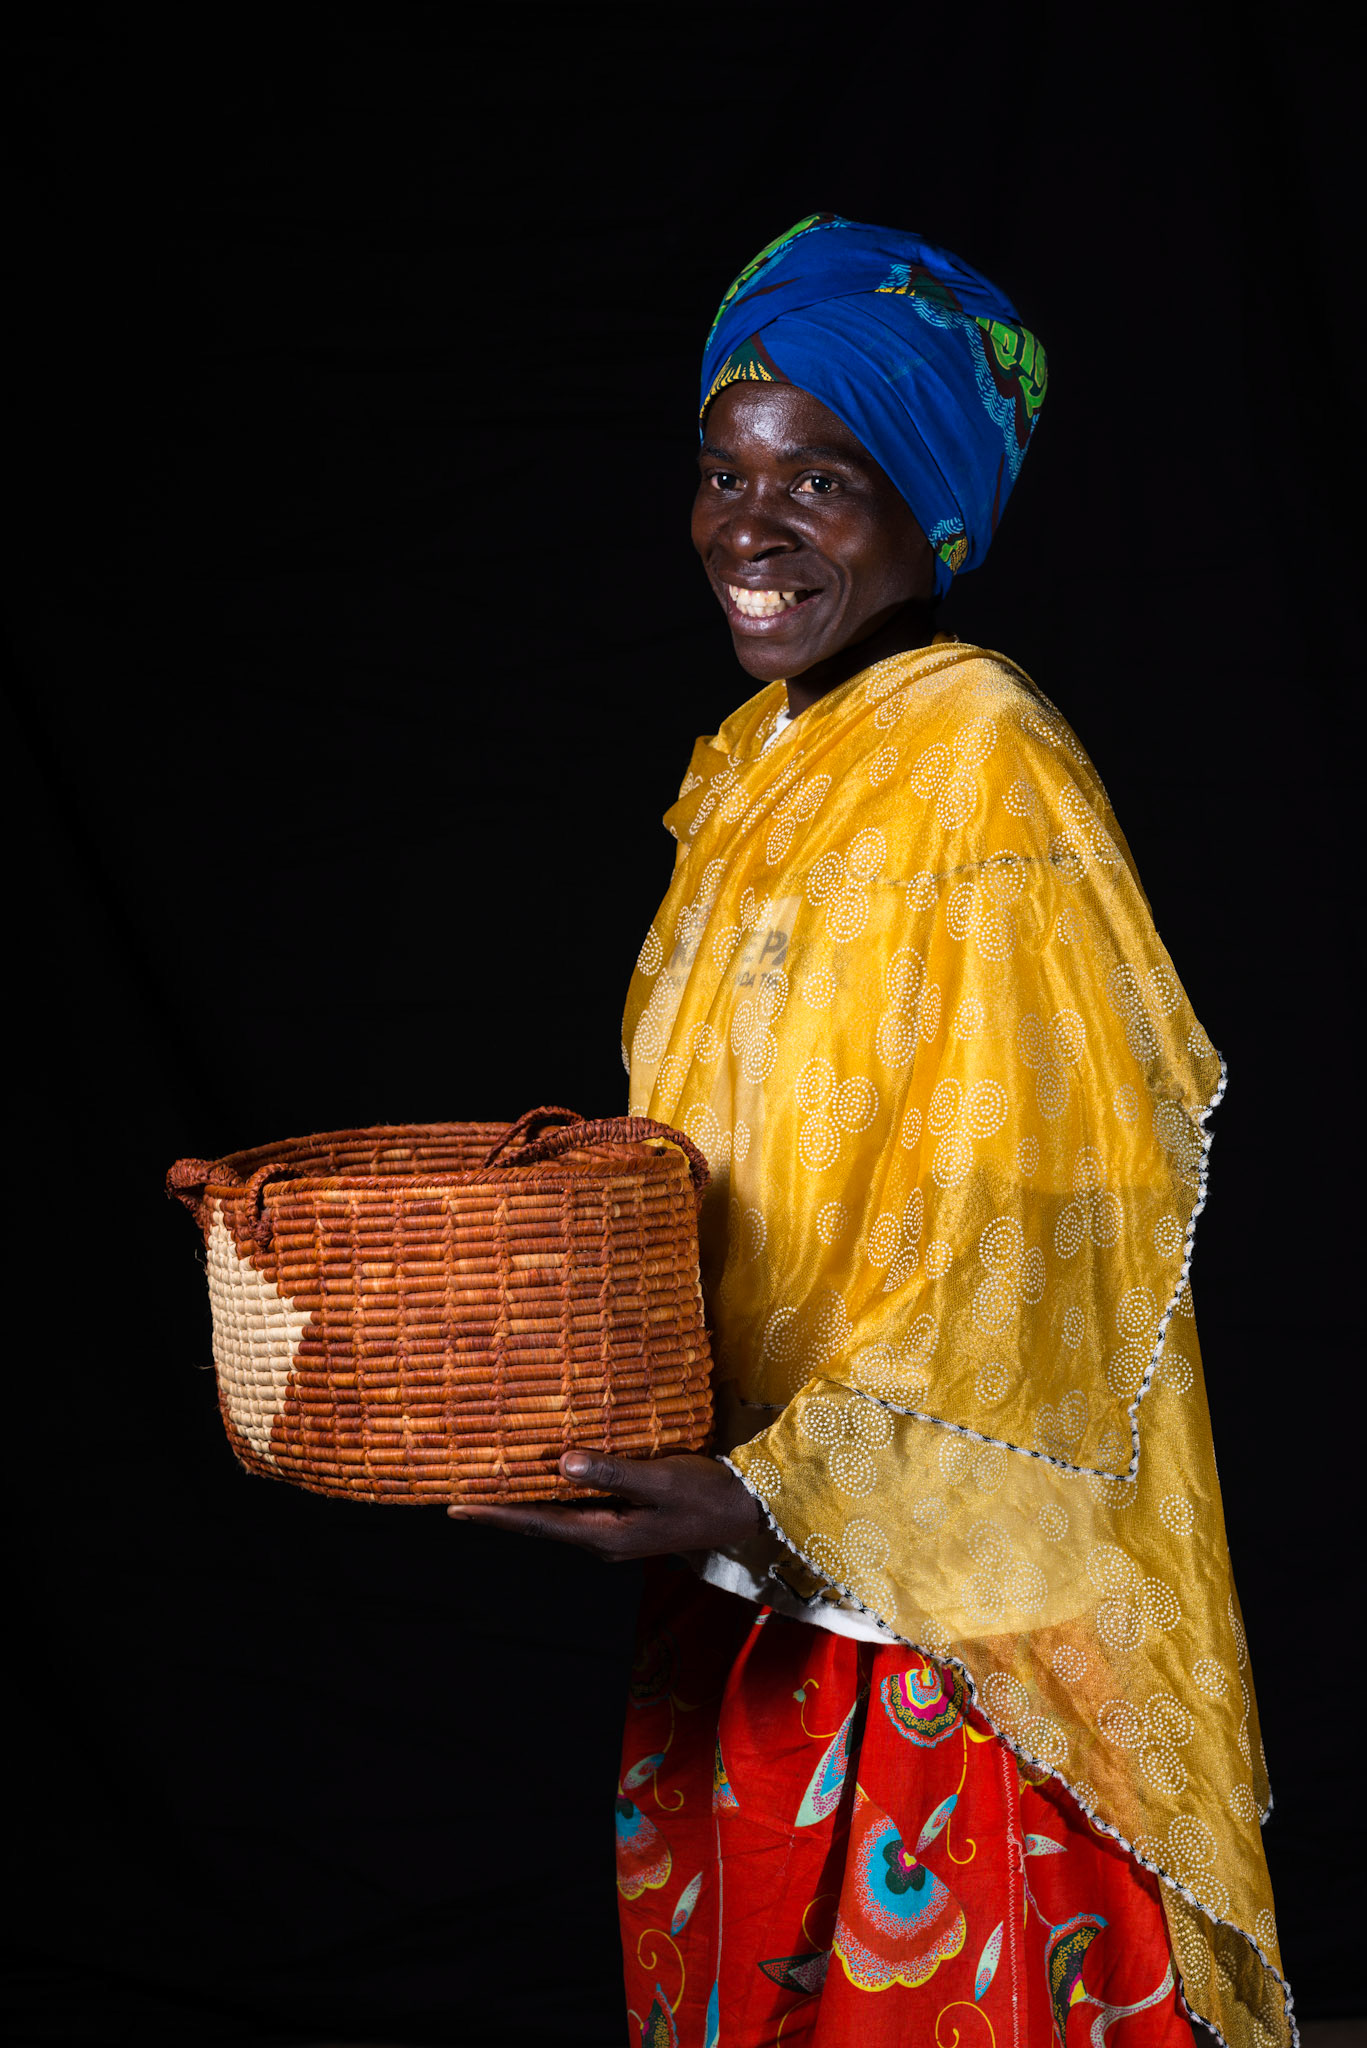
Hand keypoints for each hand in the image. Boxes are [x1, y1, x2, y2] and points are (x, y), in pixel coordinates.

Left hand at [446, 1451, 764, 1561]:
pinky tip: (546, 1474)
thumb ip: (613, 1472)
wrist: (744, 1510)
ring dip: (525, 1500)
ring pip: (557, 1515)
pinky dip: (553, 1492)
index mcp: (604, 1535)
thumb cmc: (705, 1495)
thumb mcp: (660, 1481)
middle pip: (539, 1523)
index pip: (537, 1523)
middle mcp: (602, 1540)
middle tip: (459, 1491)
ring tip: (491, 1482)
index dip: (495, 1513)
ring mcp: (613, 1533)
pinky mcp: (626, 1522)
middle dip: (501, 1508)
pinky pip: (577, 1507)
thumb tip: (562, 1462)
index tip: (456, 1506)